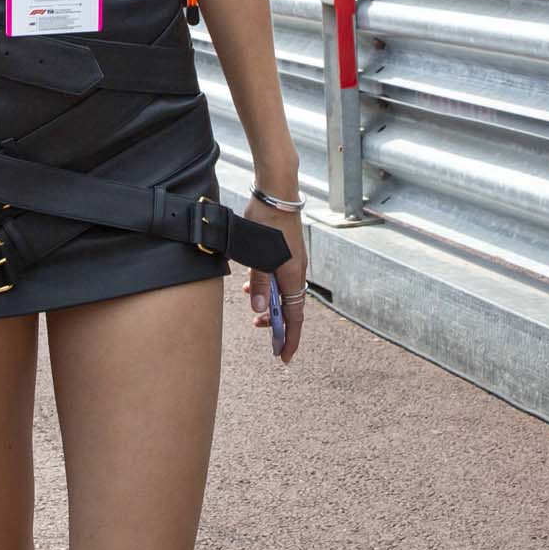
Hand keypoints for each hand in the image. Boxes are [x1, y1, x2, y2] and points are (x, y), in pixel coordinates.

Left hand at [245, 195, 309, 364]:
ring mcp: (293, 261)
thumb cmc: (267, 221)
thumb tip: (259, 309)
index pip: (294, 316)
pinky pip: (280, 277)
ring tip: (254, 308)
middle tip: (261, 331)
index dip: (290, 338)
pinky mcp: (287, 252)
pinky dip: (268, 285)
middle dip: (277, 323)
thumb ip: (259, 283)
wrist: (277, 193)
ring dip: (270, 303)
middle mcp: (297, 270)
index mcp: (293, 275)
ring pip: (283, 291)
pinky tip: (252, 282)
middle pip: (290, 306)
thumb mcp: (258, 256)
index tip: (284, 356)